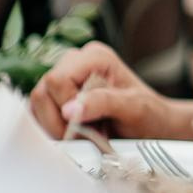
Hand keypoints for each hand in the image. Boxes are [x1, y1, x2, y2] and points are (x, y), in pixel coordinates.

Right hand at [29, 42, 192, 140]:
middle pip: (42, 92)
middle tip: (87, 136)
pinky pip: (40, 114)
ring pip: (37, 105)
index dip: (65, 107)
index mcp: (95, 57)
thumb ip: (103, 104)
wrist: (155, 125)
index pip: (57, 80)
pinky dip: (55, 129)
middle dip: (60, 122)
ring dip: (57, 127)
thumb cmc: (150, 114)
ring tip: (86, 134)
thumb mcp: (134, 108)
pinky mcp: (57, 96)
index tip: (86, 126)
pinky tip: (78, 134)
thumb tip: (70, 110)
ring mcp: (65, 79)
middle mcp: (76, 62)